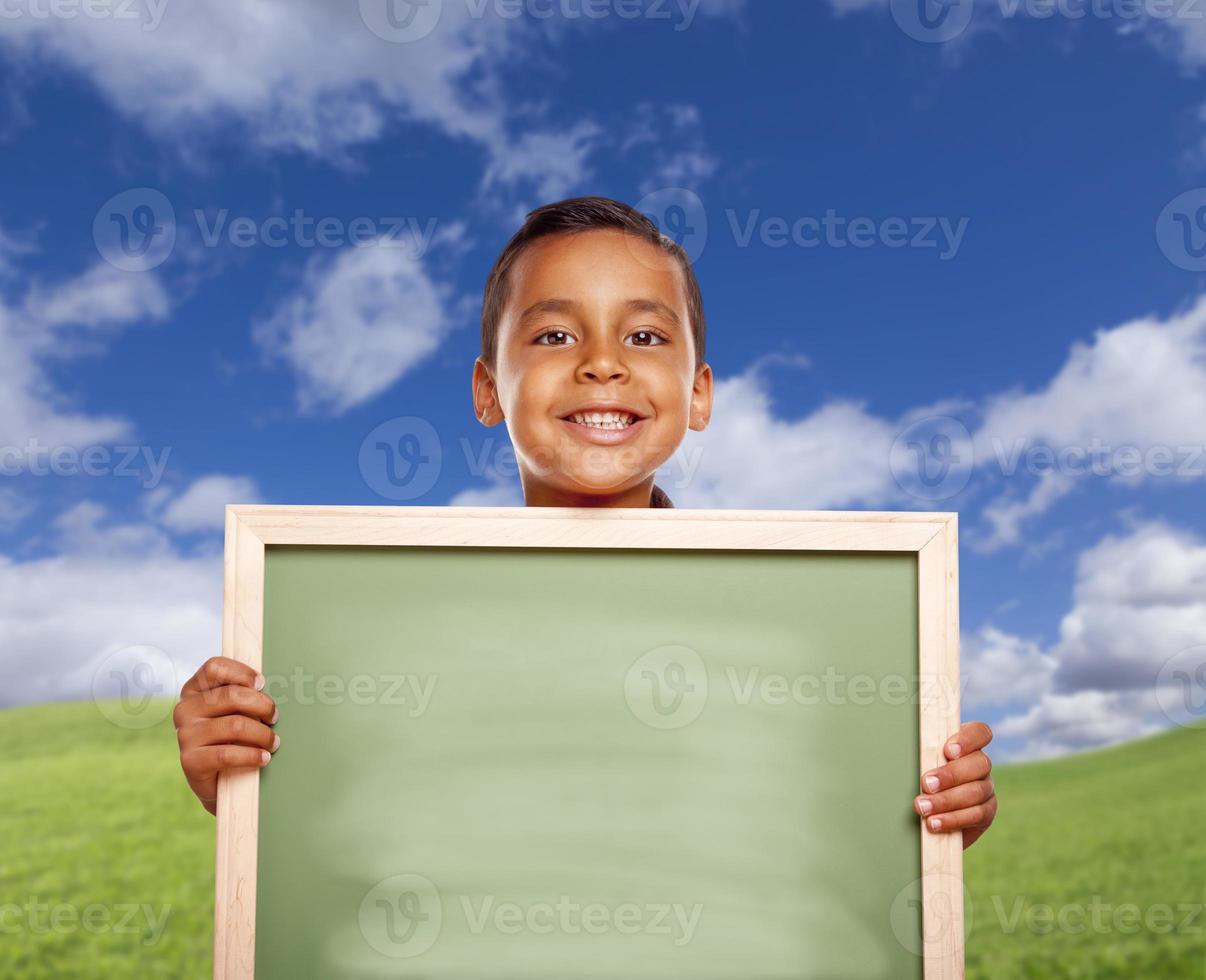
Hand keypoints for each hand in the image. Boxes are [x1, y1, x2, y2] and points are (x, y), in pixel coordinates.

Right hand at [174, 657, 277, 814]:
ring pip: (235, 725)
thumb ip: (243, 695)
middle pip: (231, 696)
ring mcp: (185, 735)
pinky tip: (264, 757)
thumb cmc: (233, 738)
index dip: (241, 672)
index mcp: (194, 690)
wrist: (221, 783)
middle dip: (262, 705)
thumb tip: (264, 685)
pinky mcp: (190, 761)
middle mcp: (185, 710)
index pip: (214, 667)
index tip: (261, 684)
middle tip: (274, 717)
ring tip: (273, 742)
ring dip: (262, 734)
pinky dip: (252, 755)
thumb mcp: (235, 712)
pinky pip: (228, 754)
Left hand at [913, 721, 996, 849]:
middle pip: (980, 763)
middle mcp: (980, 765)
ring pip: (977, 791)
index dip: (968, 740)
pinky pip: (977, 815)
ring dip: (947, 800)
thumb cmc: (918, 777)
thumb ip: (920, 752)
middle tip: (926, 784)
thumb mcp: (919, 761)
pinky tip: (934, 823)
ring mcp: (986, 788)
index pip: (980, 732)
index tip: (947, 751)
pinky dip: (953, 819)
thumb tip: (895, 743)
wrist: (926, 811)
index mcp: (966, 745)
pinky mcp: (986, 812)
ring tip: (923, 807)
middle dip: (951, 774)